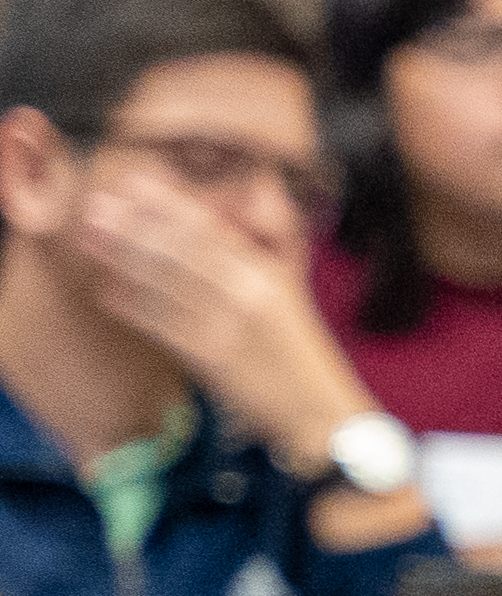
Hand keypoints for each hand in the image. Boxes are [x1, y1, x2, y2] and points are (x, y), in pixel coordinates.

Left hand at [61, 178, 376, 468]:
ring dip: (123, 260)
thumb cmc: (299, 352)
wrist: (317, 411)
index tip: (133, 183)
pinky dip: (133, 306)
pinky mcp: (213, 357)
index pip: (211, 229)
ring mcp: (229, 325)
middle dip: (135, 226)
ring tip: (90, 241)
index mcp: (269, 273)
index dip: (169, 204)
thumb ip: (274, 240)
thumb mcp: (293, 290)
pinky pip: (162, 324)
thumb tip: (258, 189)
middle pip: (181, 250)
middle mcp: (249, 293)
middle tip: (96, 207)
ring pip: (166, 283)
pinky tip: (107, 292)